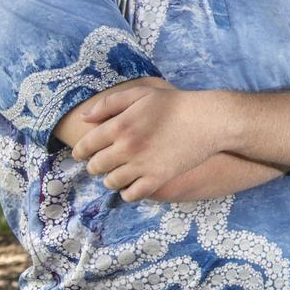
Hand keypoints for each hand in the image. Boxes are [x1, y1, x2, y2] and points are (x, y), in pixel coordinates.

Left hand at [72, 86, 219, 202]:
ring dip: (111, 179)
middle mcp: (126, 147)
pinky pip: (132, 195)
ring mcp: (142, 165)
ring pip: (111, 182)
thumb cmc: (175, 104)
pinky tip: (133, 184)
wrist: (208, 120)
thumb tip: (84, 118)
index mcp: (119, 126)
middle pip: (95, 167)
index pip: (85, 146)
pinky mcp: (158, 178)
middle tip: (103, 162)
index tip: (84, 153)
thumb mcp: (141, 94)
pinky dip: (128, 192)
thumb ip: (109, 104)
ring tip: (119, 173)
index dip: (81, 151)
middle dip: (95, 165)